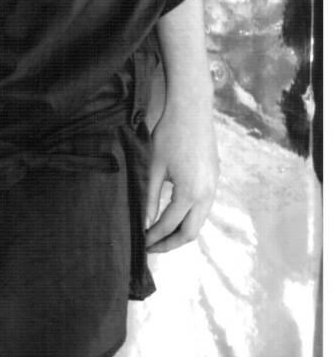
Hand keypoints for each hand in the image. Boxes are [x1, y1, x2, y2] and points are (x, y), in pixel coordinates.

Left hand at [144, 99, 218, 253]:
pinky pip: (204, 207)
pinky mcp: (215, 179)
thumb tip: (145, 223)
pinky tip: (175, 214)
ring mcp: (214, 187)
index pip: (169, 225)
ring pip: (199, 221)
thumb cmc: (169, 134)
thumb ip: (150, 198)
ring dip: (181, 231)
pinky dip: (190, 217)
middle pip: (190, 233)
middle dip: (170, 244)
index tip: (141, 243)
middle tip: (151, 247)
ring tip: (161, 234)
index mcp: (189, 193)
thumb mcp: (154, 166)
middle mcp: (206, 195)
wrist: (192, 109)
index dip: (154, 237)